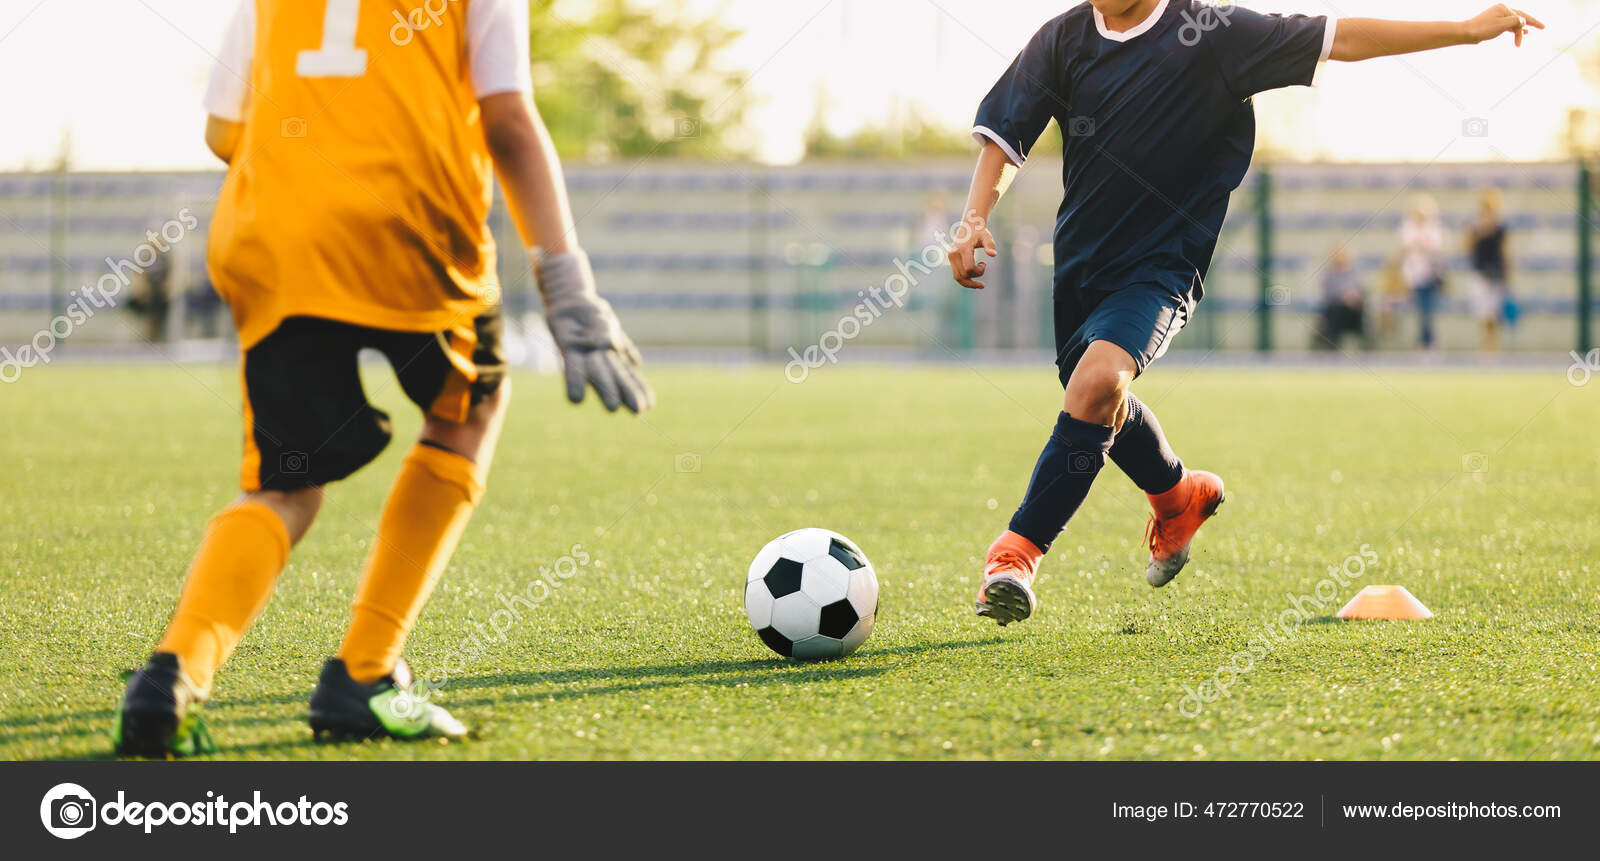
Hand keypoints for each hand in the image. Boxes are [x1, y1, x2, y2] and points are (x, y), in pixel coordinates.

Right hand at [536, 249, 655, 413]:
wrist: (568, 300)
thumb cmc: (556, 292)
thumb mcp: (550, 279)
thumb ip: (545, 267)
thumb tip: (537, 250)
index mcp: (570, 342)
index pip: (571, 365)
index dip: (574, 381)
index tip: (575, 401)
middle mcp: (588, 350)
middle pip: (599, 373)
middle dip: (609, 390)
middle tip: (617, 410)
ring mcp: (602, 351)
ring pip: (617, 375)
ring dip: (629, 392)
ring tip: (641, 411)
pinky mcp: (614, 348)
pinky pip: (627, 367)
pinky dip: (637, 382)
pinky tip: (649, 401)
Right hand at [946, 213, 998, 289]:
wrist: (969, 225)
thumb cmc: (980, 231)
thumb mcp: (987, 236)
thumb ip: (990, 245)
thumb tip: (993, 255)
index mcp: (962, 249)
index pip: (969, 268)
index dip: (979, 271)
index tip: (984, 263)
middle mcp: (954, 254)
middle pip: (962, 276)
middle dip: (974, 279)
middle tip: (984, 271)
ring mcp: (951, 257)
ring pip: (957, 277)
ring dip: (969, 283)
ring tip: (980, 285)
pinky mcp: (951, 259)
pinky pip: (957, 274)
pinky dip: (965, 279)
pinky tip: (974, 280)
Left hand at [1464, 4, 1543, 45]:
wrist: (1466, 33)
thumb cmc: (1483, 29)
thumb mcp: (1502, 25)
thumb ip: (1515, 21)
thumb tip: (1523, 21)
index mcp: (1504, 8)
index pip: (1522, 16)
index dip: (1533, 22)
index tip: (1543, 27)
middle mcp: (1501, 10)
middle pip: (1519, 17)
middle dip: (1531, 23)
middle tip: (1543, 27)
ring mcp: (1496, 16)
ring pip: (1513, 22)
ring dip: (1521, 28)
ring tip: (1529, 33)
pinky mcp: (1492, 23)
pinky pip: (1506, 25)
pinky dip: (1512, 29)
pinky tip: (1518, 34)